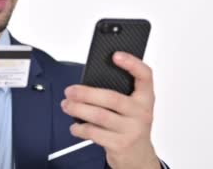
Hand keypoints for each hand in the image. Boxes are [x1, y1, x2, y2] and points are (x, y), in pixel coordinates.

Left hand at [61, 52, 160, 168]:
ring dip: (78, 109)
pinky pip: (94, 133)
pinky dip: (80, 128)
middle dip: (85, 93)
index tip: (116, 55)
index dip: (132, 63)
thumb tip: (87, 84)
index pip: (145, 76)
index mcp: (145, 99)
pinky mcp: (119, 144)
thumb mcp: (132, 109)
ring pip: (99, 115)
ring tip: (66, 105)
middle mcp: (141, 113)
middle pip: (111, 98)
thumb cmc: (131, 127)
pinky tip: (75, 126)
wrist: (139, 158)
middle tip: (70, 91)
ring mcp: (131, 130)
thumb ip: (119, 94)